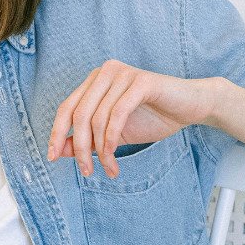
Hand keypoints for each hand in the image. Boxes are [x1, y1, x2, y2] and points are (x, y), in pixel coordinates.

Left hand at [47, 60, 218, 177]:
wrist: (192, 107)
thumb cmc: (152, 117)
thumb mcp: (112, 133)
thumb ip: (85, 139)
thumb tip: (59, 150)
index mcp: (94, 81)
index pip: (66, 108)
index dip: (57, 134)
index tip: (53, 158)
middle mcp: (104, 73)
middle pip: (79, 115)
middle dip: (80, 148)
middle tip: (86, 171)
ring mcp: (122, 74)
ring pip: (97, 118)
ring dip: (100, 150)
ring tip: (109, 168)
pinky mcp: (140, 81)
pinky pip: (117, 114)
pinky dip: (112, 139)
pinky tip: (115, 155)